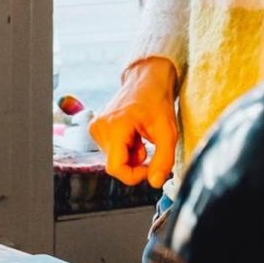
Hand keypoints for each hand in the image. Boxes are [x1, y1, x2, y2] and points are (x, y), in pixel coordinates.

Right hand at [88, 58, 178, 188]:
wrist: (147, 80)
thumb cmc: (156, 100)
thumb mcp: (167, 132)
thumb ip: (164, 159)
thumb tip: (156, 182)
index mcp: (114, 127)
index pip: (116, 168)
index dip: (135, 176)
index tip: (151, 168)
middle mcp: (99, 128)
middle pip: (116, 165)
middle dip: (136, 163)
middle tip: (150, 147)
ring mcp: (95, 128)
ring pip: (114, 159)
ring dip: (131, 156)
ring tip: (142, 138)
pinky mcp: (96, 129)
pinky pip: (111, 151)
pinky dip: (126, 149)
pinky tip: (134, 135)